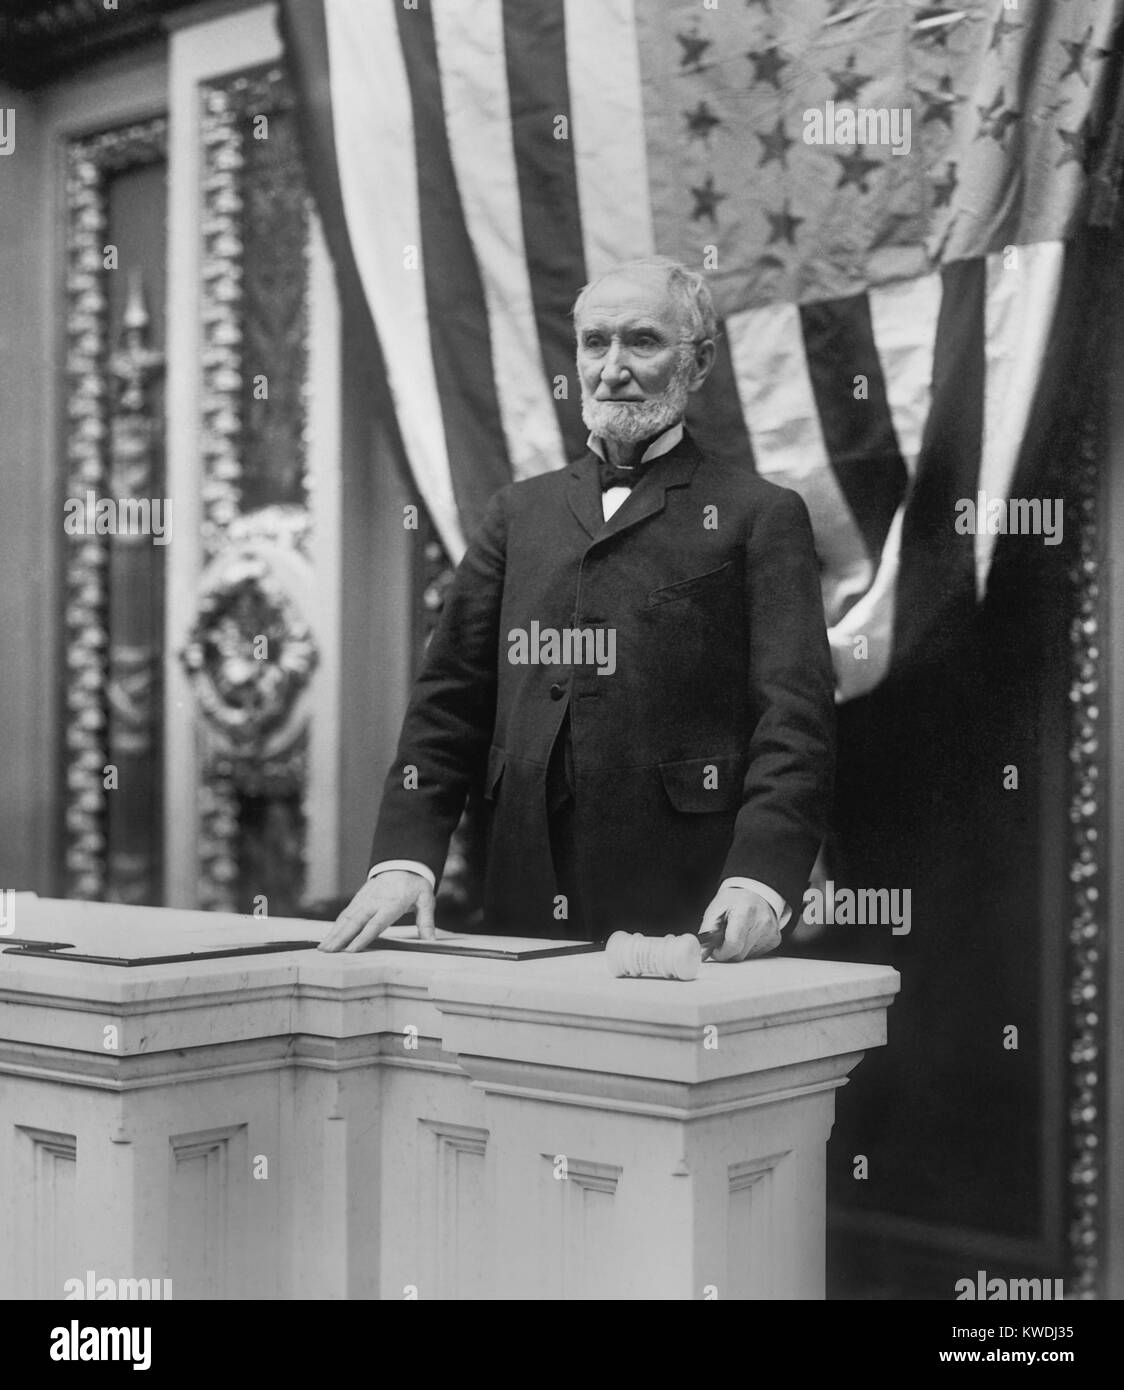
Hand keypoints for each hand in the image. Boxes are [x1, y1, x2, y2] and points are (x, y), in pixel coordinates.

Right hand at [318, 870, 434, 952]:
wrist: (402, 863)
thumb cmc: (415, 885)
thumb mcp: (426, 899)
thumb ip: (427, 921)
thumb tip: (432, 941)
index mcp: (391, 903)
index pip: (375, 923)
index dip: (363, 937)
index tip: (351, 950)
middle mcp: (374, 901)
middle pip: (355, 922)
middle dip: (340, 938)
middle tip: (328, 952)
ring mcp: (363, 899)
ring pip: (346, 918)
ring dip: (333, 933)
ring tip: (323, 949)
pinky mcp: (358, 899)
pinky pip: (345, 914)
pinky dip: (335, 926)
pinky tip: (328, 938)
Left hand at [698, 885, 780, 962]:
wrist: (756, 892)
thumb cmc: (735, 899)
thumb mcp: (716, 908)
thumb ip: (707, 930)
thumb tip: (702, 951)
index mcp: (745, 911)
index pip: (733, 944)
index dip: (721, 952)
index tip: (715, 951)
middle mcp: (761, 922)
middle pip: (740, 954)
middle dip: (728, 951)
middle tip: (723, 940)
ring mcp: (770, 931)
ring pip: (747, 956)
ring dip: (738, 949)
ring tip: (737, 932)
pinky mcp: (775, 938)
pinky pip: (757, 953)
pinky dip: (748, 948)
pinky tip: (747, 934)